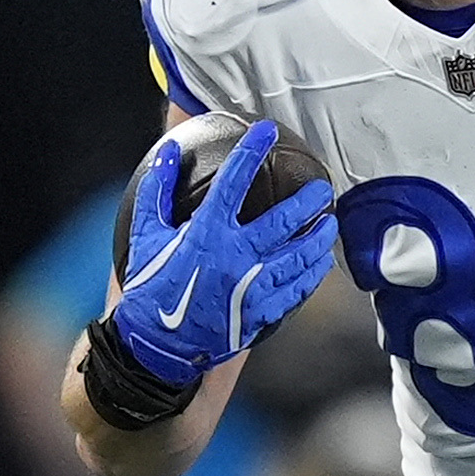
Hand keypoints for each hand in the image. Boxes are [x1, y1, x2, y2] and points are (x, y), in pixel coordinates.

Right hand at [107, 119, 335, 382]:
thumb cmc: (150, 287)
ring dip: (317, 238)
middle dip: (307, 201)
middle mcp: (235, 257)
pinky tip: (320, 263)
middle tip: (322, 188)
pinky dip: (311, 275)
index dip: (251, 152)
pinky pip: (295, 290)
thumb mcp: (145, 236)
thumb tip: (167, 151)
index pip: (233, 182)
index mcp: (206, 234)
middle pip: (283, 221)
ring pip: (298, 257)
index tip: (266, 130)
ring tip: (329, 223)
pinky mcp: (260, 312)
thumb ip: (157, 191)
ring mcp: (252, 287)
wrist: (157, 345)